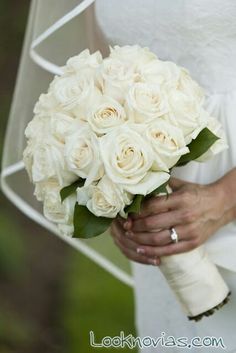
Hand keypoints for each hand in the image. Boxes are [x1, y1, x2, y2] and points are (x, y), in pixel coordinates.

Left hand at [110, 175, 235, 264]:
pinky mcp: (193, 243)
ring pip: (158, 239)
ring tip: (130, 237)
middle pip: (152, 224)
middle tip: (125, 226)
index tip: (128, 213)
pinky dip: (153, 251)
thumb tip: (141, 184)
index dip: (137, 211)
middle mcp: (185, 215)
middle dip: (135, 226)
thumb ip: (163, 185)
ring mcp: (189, 231)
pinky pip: (170, 250)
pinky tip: (142, 250)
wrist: (222, 205)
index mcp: (180, 199)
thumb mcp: (182, 185)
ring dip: (140, 239)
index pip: (152, 206)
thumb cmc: (199, 194)